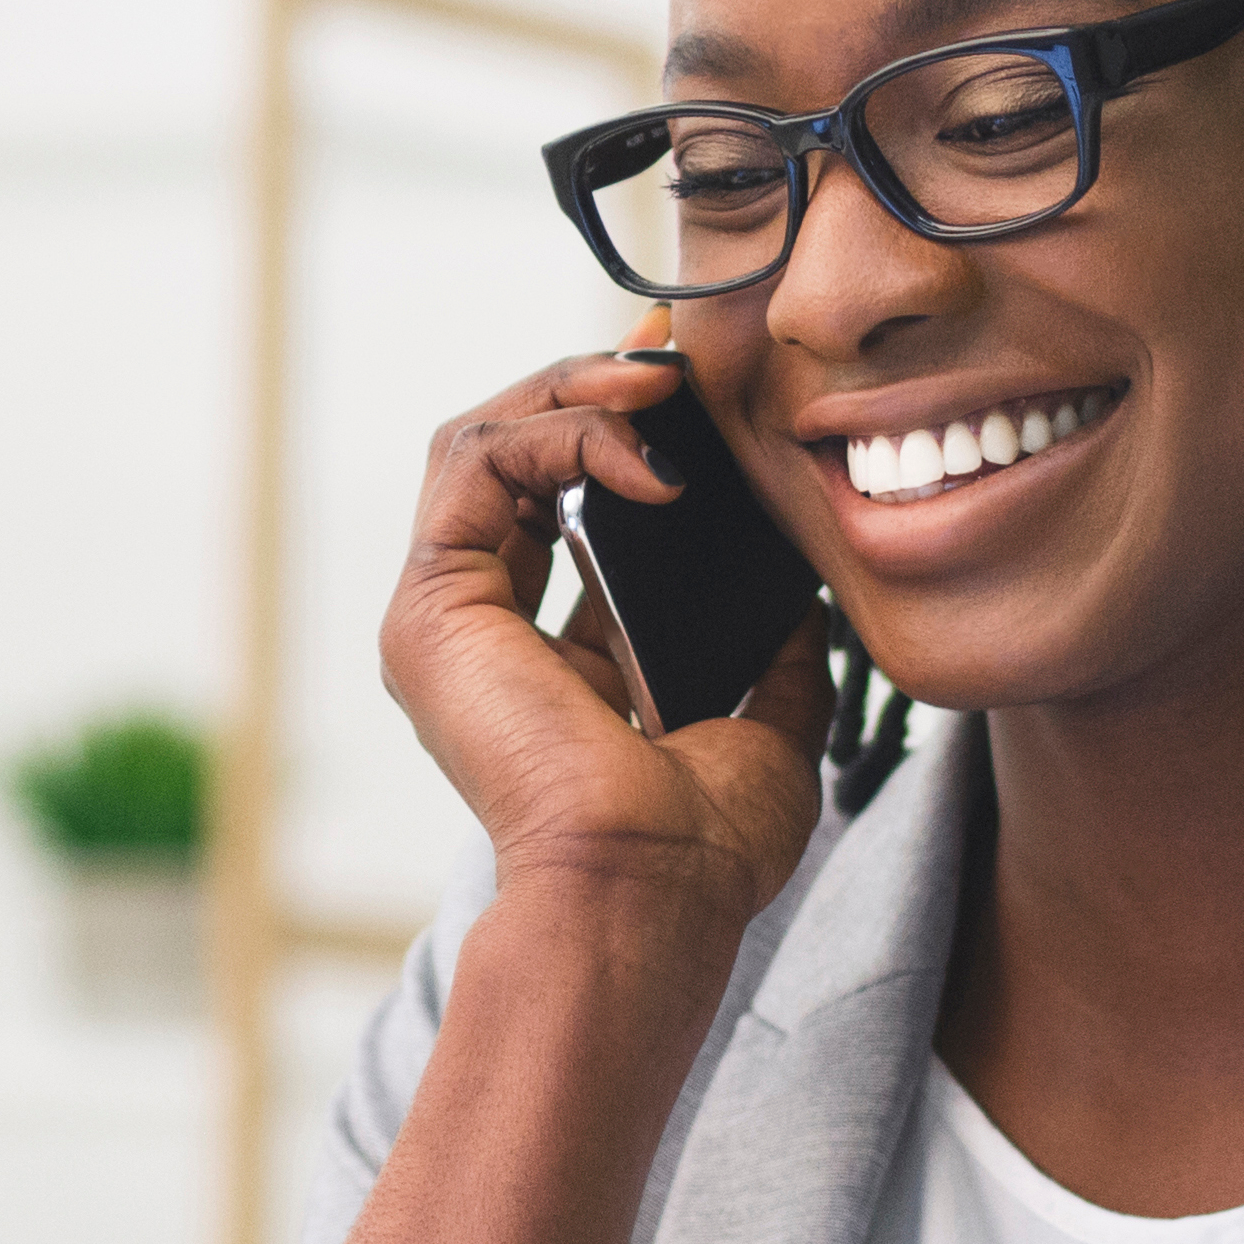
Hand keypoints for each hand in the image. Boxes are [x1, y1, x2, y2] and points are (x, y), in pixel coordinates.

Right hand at [388, 348, 831, 933]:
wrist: (649, 892)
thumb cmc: (697, 848)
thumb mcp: (765, 728)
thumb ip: (776, 659)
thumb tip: (810, 601)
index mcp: (544, 662)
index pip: (565, 505)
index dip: (623, 432)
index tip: (696, 386)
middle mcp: (480, 633)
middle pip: (514, 456)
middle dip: (594, 385)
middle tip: (675, 352)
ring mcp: (444, 618)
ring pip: (482, 441)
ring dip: (572, 390)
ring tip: (659, 381)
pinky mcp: (432, 608)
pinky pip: (478, 463)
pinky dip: (560, 430)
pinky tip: (647, 453)